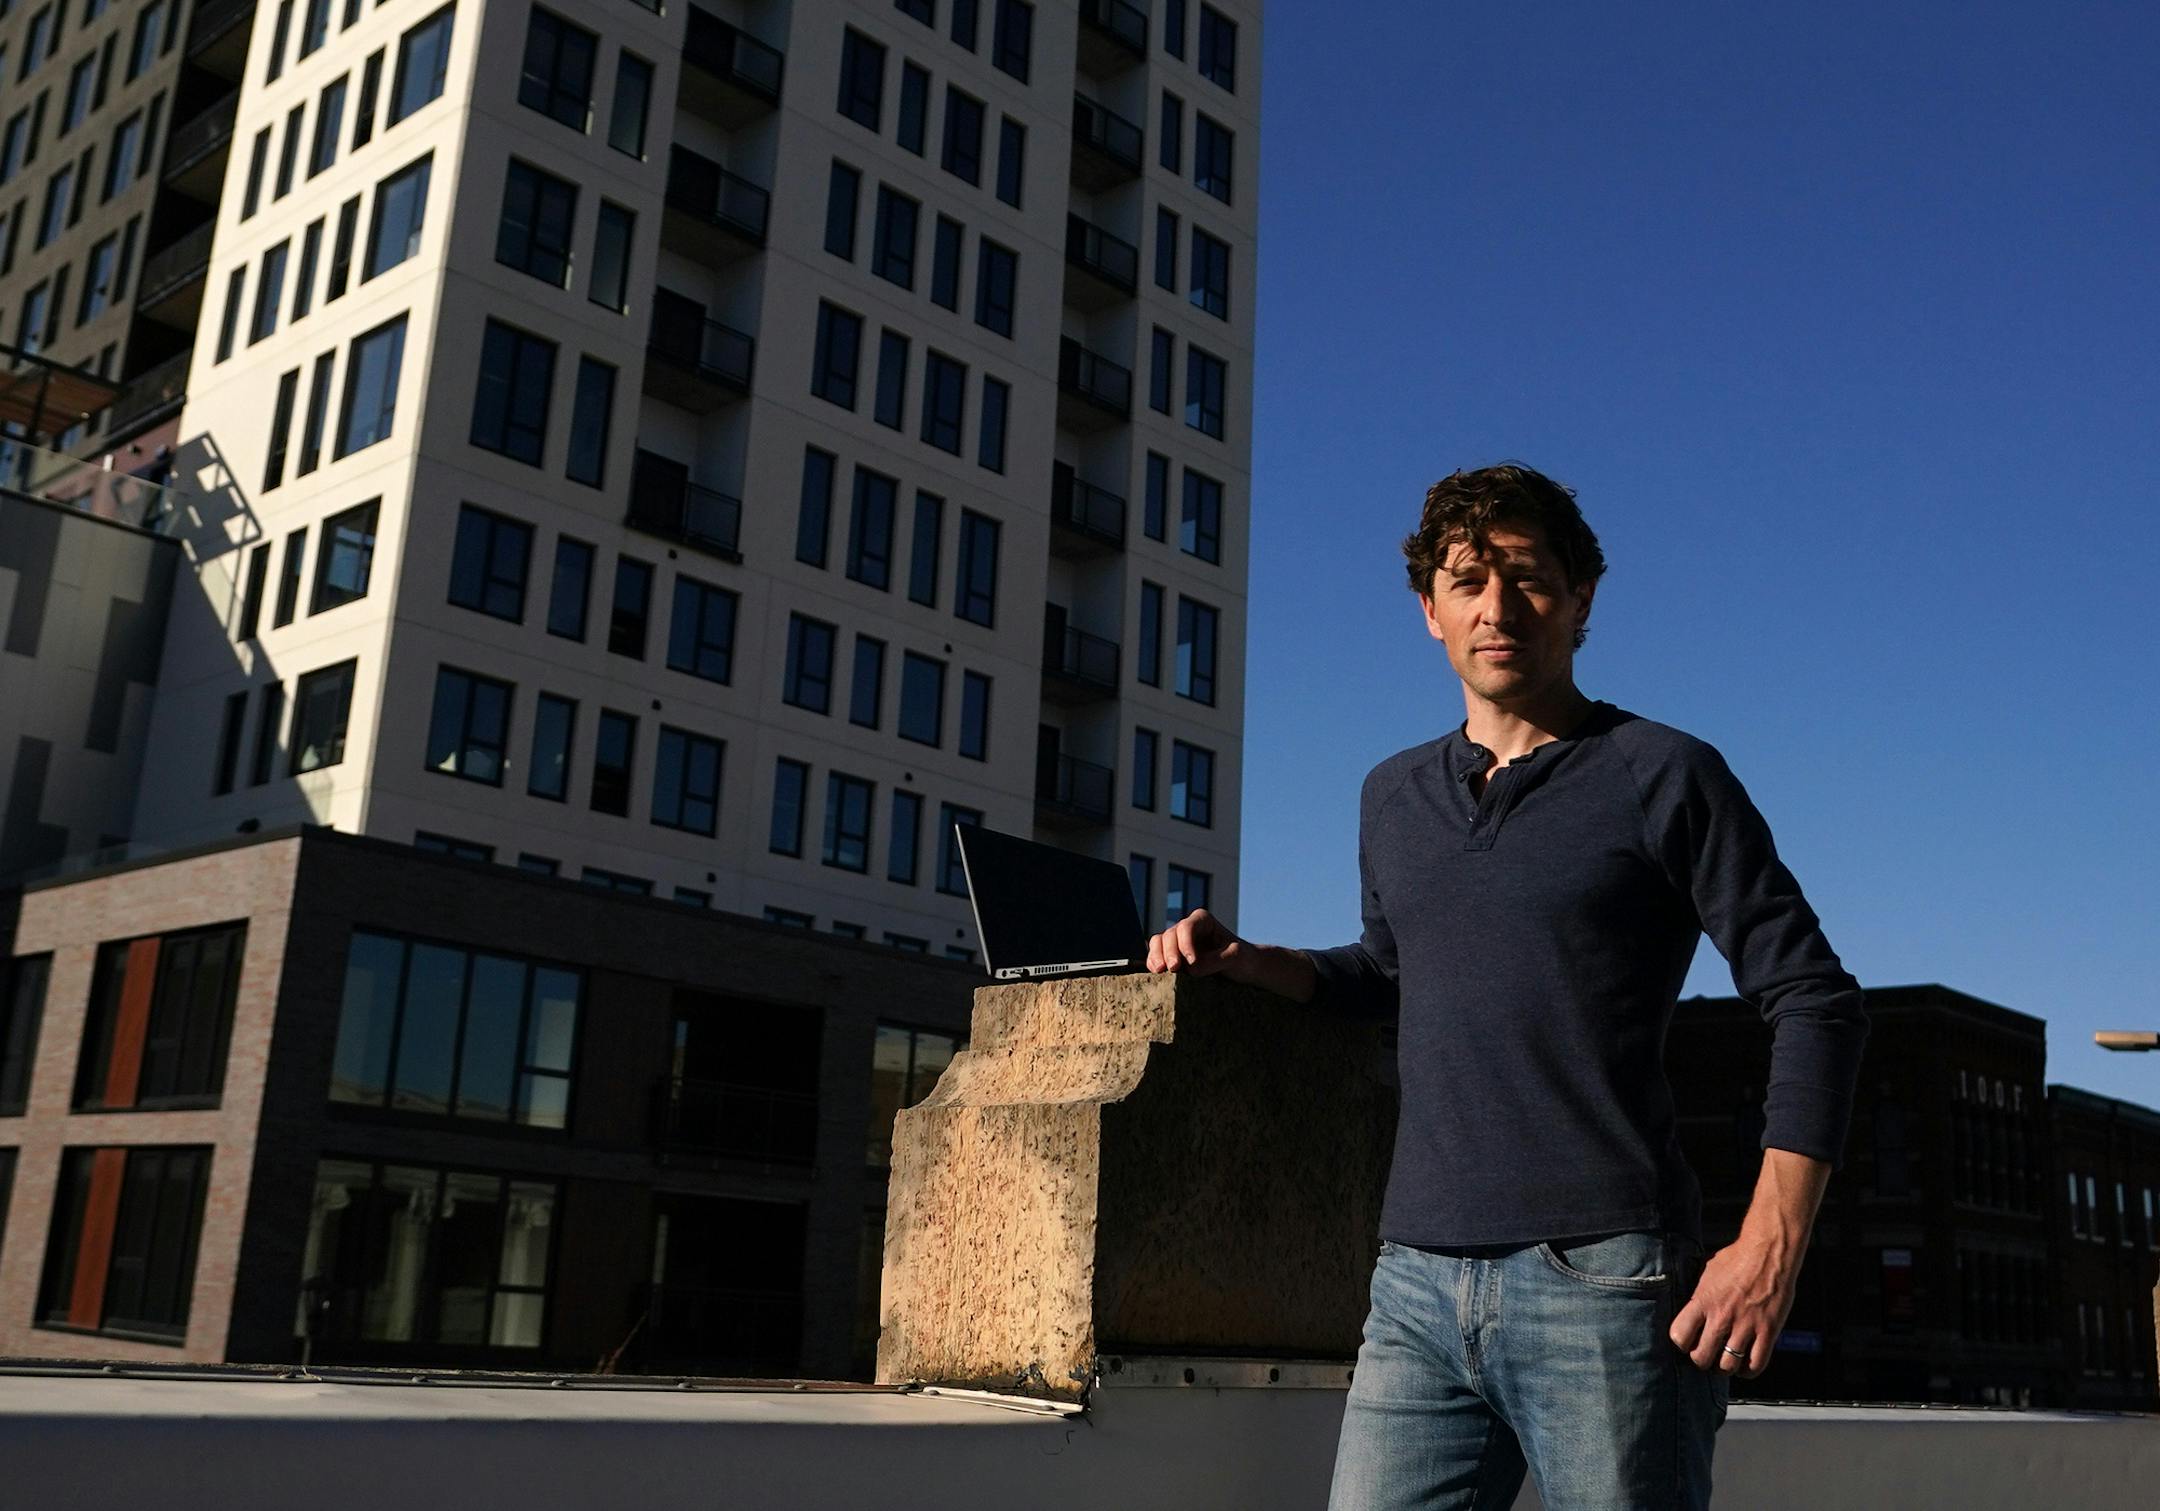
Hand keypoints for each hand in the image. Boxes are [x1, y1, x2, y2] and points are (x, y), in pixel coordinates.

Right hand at [1145, 908, 1249, 979]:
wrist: (1243, 969)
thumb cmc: (1242, 958)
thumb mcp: (1235, 957)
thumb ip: (1214, 960)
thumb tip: (1190, 969)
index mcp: (1202, 920)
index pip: (1187, 927)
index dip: (1185, 943)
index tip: (1192, 961)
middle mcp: (1186, 929)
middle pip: (1169, 935)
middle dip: (1169, 951)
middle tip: (1174, 968)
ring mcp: (1177, 942)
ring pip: (1158, 943)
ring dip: (1156, 956)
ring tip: (1159, 971)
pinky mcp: (1172, 957)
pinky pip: (1156, 956)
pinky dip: (1153, 963)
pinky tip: (1155, 973)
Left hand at [1668, 1233, 1797, 1378]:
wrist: (1769, 1252)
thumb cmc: (1736, 1258)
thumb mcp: (1706, 1272)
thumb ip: (1698, 1296)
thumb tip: (1689, 1312)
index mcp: (1702, 1301)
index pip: (1679, 1336)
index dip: (1682, 1344)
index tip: (1688, 1342)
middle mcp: (1722, 1316)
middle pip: (1702, 1358)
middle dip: (1702, 1360)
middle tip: (1707, 1355)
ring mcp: (1746, 1326)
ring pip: (1728, 1366)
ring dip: (1725, 1368)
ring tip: (1726, 1361)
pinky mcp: (1768, 1332)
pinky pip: (1756, 1365)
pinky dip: (1748, 1371)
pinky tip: (1745, 1364)